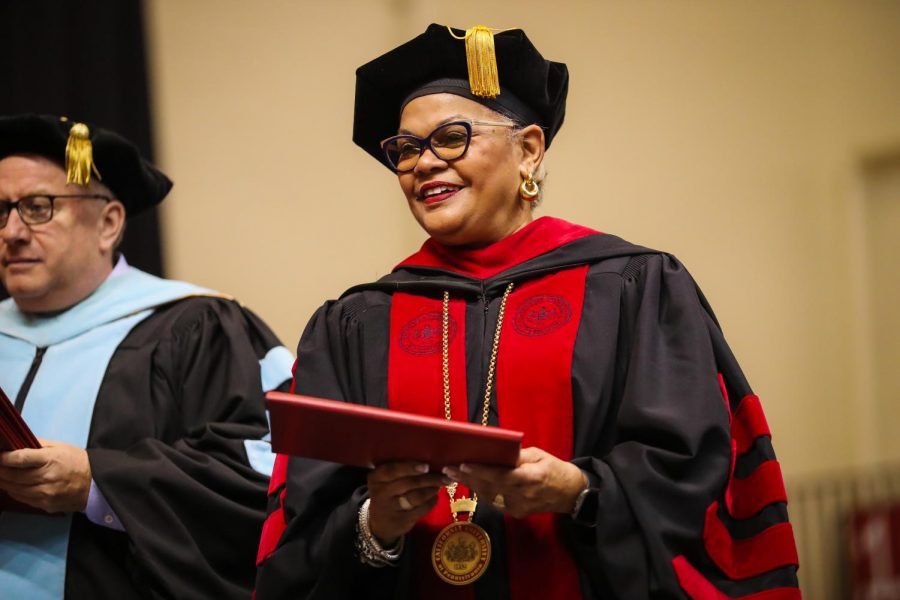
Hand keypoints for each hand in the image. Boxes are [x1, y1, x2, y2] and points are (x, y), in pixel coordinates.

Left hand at [0, 439, 91, 512]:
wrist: (95, 483)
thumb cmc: (77, 461)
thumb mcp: (60, 447)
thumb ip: (38, 444)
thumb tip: (16, 443)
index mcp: (50, 460)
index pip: (20, 458)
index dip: (4, 458)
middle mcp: (46, 478)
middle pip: (13, 476)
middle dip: (0, 471)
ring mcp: (45, 494)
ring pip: (14, 489)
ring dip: (4, 482)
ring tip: (0, 476)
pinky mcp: (45, 505)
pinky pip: (22, 499)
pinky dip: (14, 492)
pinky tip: (12, 486)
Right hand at [366, 461, 449, 545]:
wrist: (378, 523)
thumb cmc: (386, 493)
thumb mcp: (384, 481)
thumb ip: (399, 471)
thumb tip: (428, 461)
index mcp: (375, 478)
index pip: (392, 470)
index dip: (410, 467)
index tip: (427, 466)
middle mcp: (381, 493)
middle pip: (409, 483)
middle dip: (429, 479)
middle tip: (444, 475)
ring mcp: (390, 509)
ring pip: (416, 496)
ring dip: (432, 489)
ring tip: (440, 484)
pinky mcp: (401, 521)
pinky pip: (421, 509)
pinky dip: (431, 502)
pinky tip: (435, 497)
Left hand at [443, 447, 587, 519]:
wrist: (571, 494)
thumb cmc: (555, 469)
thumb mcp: (539, 456)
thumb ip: (517, 456)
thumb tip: (497, 450)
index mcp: (531, 477)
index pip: (501, 475)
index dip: (481, 471)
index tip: (463, 464)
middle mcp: (523, 495)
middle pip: (490, 486)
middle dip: (468, 477)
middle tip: (448, 469)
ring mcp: (519, 507)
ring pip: (489, 496)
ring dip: (471, 485)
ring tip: (454, 474)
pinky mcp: (516, 514)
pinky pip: (495, 503)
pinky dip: (483, 493)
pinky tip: (472, 484)